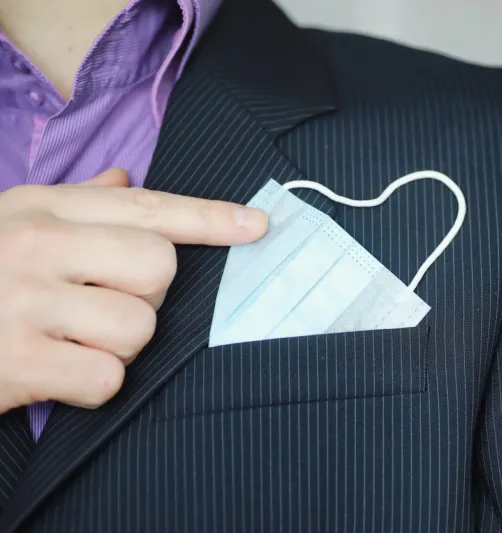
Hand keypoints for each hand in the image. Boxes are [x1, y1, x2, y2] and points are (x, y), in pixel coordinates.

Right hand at [0, 168, 267, 413]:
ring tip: (71, 341)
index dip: (209, 218)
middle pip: (159, 267)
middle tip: (100, 306)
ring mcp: (25, 302)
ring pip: (140, 327)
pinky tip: (57, 373)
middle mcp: (37, 245)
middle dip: (147, 296)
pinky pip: (108, 378)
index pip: (145, 207)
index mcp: (41, 209)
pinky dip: (92, 385)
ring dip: (119, 347)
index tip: (256, 224)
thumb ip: (74, 204)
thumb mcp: (8, 224)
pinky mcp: (20, 361)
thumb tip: (123, 179)